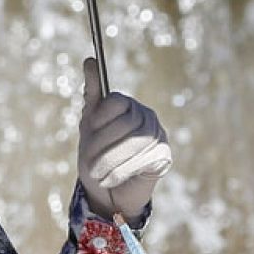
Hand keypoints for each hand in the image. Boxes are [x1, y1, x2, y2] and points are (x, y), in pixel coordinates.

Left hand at [76, 58, 171, 219]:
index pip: (116, 101)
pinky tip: (116, 178)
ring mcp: (158, 135)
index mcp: (128, 105)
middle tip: (91, 165)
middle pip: (124, 124)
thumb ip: (92, 93)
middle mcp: (146, 116)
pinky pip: (145, 159)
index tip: (90, 131)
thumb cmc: (96, 157)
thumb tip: (90, 60)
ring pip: (134, 142)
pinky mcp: (164, 156)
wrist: (106, 194)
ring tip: (100, 175)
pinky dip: (124, 171)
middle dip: (102, 147)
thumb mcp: (89, 126)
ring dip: (111, 162)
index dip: (100, 118)